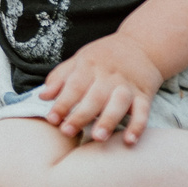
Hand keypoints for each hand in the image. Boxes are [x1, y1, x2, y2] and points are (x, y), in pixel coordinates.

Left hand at [33, 34, 163, 143]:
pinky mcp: (144, 94)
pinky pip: (143, 111)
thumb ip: (60, 77)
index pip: (74, 85)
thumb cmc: (103, 57)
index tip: (51, 119)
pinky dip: (138, 126)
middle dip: (80, 115)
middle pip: (94, 96)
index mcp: (89, 65)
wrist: (142, 45)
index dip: (62, 103)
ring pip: (119, 103)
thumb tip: (42, 96)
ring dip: (108, 121)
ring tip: (97, 138)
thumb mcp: (80, 59)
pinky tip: (129, 141)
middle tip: (67, 132)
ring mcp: (128, 85)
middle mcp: (109, 75)